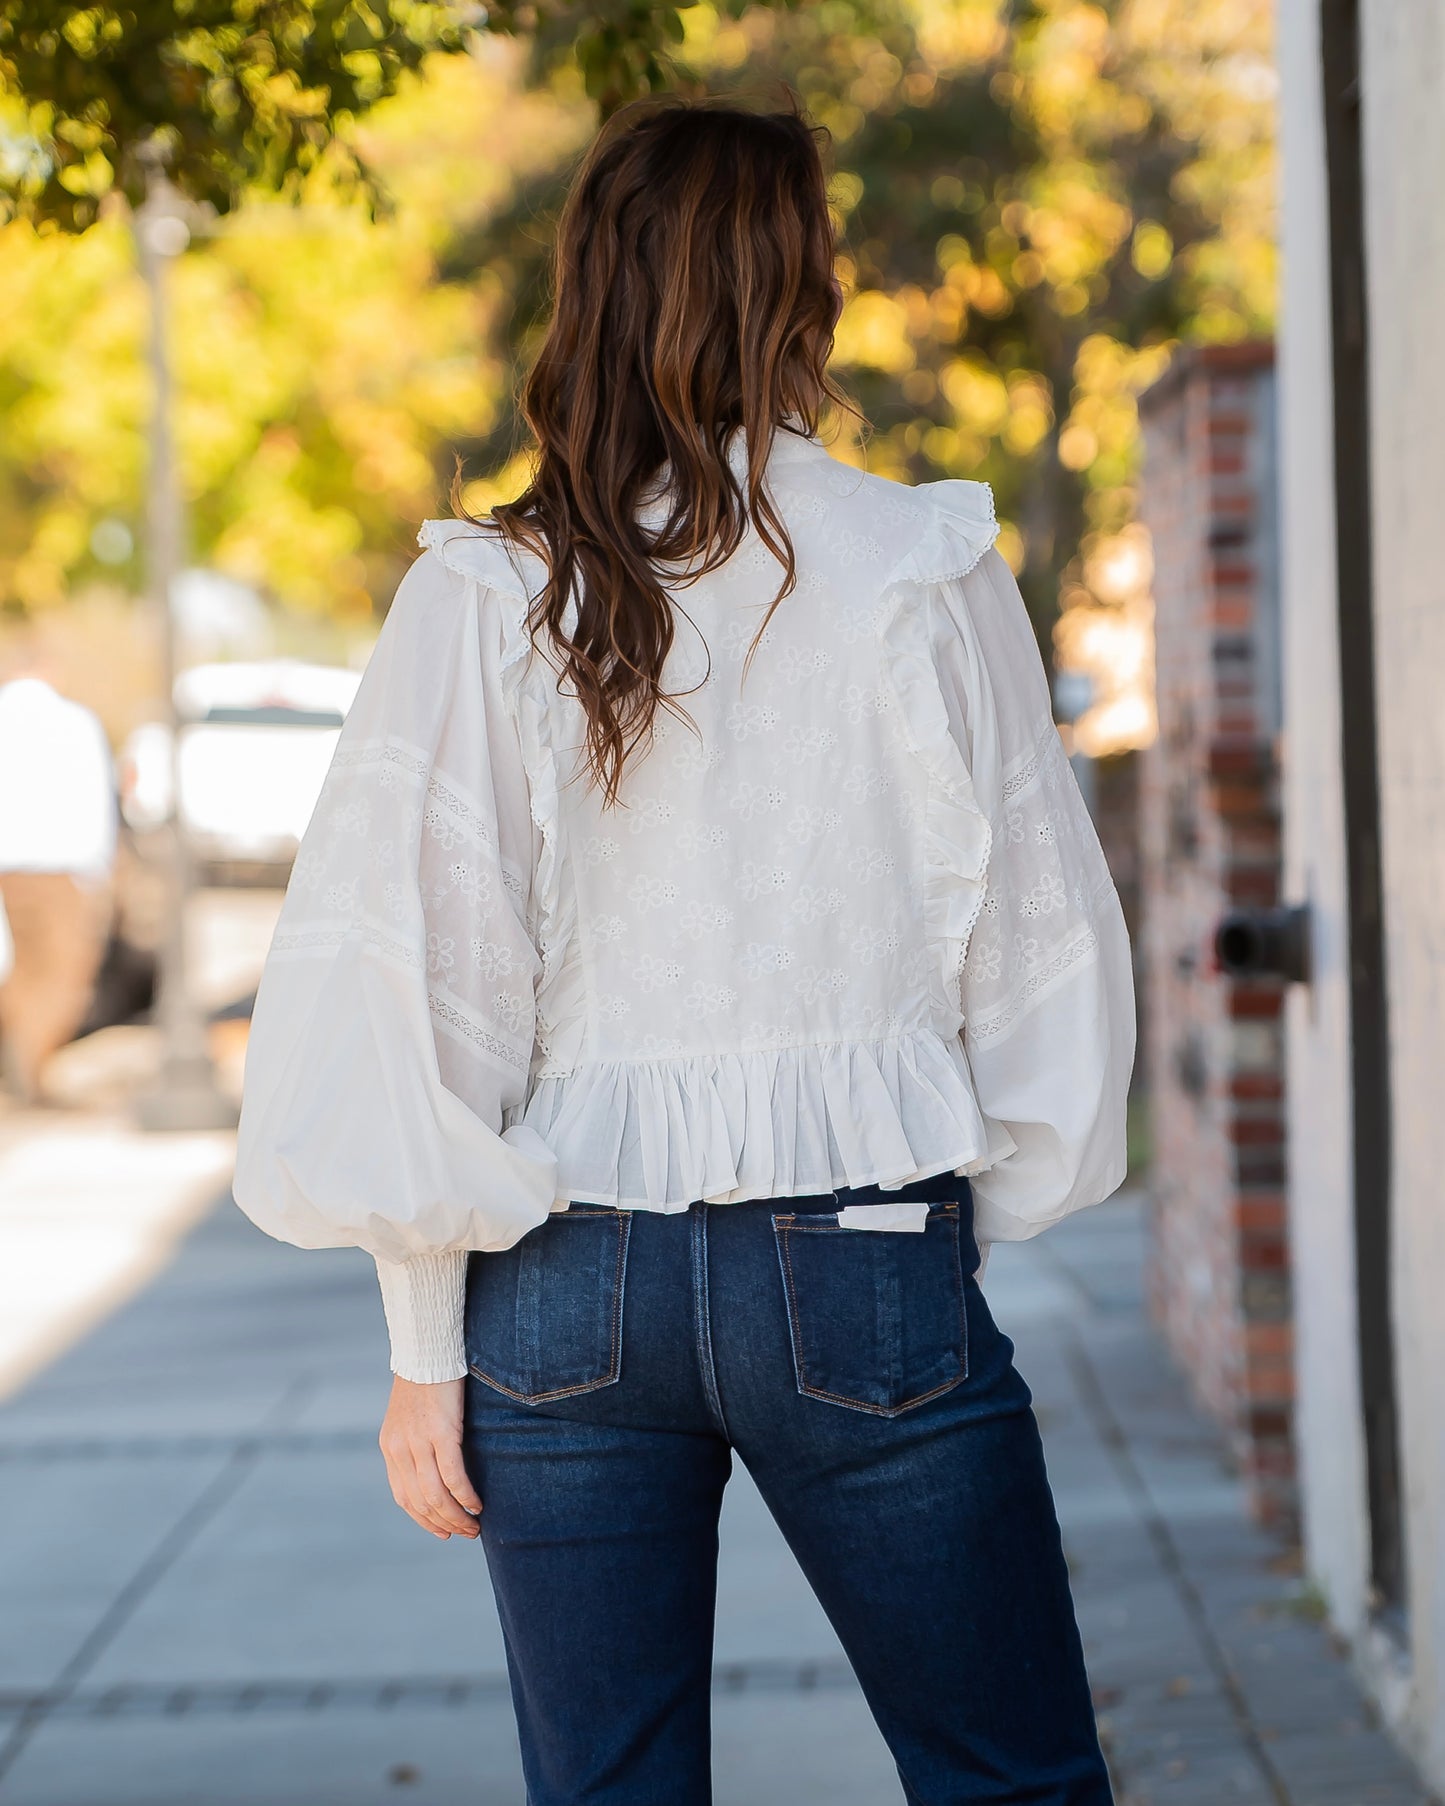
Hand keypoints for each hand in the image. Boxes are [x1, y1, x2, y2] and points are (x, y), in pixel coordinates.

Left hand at [378, 1375, 482, 1539]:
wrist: (428, 1349)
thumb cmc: (425, 1379)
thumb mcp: (409, 1416)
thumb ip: (415, 1443)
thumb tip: (433, 1468)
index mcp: (390, 1447)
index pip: (404, 1497)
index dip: (424, 1520)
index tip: (442, 1531)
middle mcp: (400, 1449)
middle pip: (420, 1502)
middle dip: (444, 1524)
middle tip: (465, 1533)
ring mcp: (419, 1442)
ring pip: (436, 1495)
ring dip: (456, 1517)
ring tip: (474, 1525)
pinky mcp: (441, 1431)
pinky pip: (453, 1476)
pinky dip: (465, 1496)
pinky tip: (477, 1504)